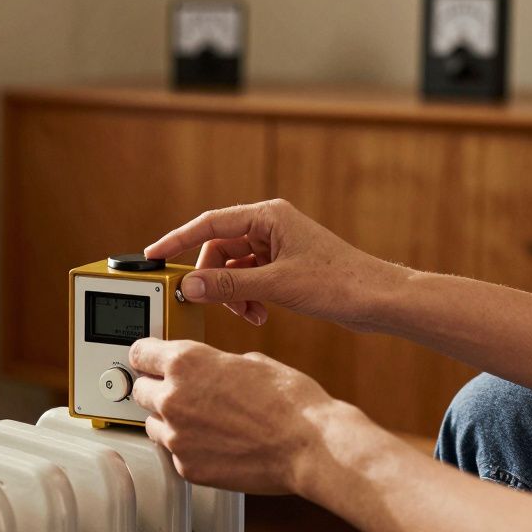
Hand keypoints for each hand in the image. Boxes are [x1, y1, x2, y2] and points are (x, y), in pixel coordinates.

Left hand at [129, 337, 337, 493]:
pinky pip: (175, 453)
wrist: (308, 446)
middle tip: (181, 393)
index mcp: (186, 362)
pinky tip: (215, 444)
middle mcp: (173, 398)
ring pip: (153, 424)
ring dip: (169, 420)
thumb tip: (211, 371)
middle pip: (139, 389)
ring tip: (203, 421)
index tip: (150, 361)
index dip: (147, 356)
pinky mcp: (187, 467)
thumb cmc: (290, 402)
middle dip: (156, 388)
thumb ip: (216, 364)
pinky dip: (189, 449)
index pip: (139, 353)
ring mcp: (177, 436)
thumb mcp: (251, 362)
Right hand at [145, 199, 407, 331]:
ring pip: (233, 267)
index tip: (153, 256)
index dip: (177, 240)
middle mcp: (270, 226)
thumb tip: (189, 285)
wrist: (378, 300)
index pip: (209, 223)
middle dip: (212, 278)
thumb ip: (228, 284)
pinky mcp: (284, 266)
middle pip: (218, 248)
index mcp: (268, 217)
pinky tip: (259, 315)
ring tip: (248, 314)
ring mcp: (277, 246)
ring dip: (232, 292)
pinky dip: (247, 297)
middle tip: (210, 302)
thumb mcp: (275, 285)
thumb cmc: (339, 282)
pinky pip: (249, 278)